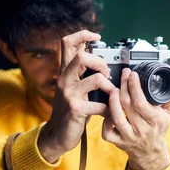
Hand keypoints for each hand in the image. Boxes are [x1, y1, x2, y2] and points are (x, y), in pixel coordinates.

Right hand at [37, 30, 114, 162]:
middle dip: (101, 63)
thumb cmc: (71, 111)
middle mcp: (64, 80)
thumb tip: (99, 61)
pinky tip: (108, 113)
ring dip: (110, 87)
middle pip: (81, 57)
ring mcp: (69, 94)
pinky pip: (100, 105)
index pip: (67, 43)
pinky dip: (109, 109)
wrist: (58, 134)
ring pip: (96, 79)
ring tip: (111, 95)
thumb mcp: (74, 89)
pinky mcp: (76, 109)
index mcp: (65, 72)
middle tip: (106, 75)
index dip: (82, 34)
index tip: (97, 36)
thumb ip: (82, 75)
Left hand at [101, 68, 169, 169]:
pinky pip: (107, 132)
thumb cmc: (159, 130)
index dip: (134, 86)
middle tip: (124, 75)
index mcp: (154, 120)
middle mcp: (141, 129)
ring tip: (114, 89)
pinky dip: (105, 121)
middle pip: (127, 105)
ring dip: (112, 100)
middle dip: (124, 86)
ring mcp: (129, 136)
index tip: (133, 75)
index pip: (140, 102)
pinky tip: (108, 111)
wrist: (151, 152)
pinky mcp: (118, 142)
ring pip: (116, 116)